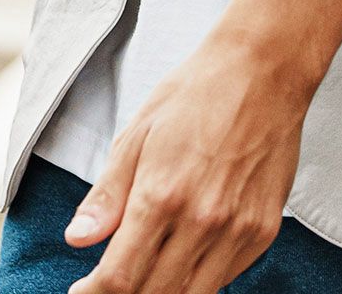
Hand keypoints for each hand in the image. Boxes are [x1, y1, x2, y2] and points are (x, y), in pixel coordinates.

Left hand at [62, 28, 309, 293]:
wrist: (264, 69)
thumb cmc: (197, 94)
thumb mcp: (138, 133)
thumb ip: (107, 194)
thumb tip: (77, 239)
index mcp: (162, 195)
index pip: (119, 279)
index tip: (82, 290)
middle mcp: (202, 220)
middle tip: (110, 281)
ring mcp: (238, 230)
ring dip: (160, 293)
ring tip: (145, 272)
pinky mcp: (264, 230)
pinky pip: (224, 279)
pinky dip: (197, 280)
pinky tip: (183, 256)